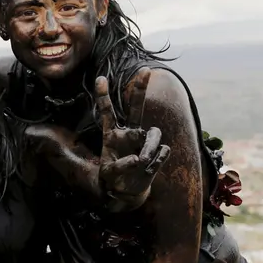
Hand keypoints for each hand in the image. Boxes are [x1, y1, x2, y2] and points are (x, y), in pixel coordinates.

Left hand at [96, 70, 170, 206]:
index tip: (100, 78)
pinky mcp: (158, 153)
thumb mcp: (108, 174)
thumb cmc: (114, 179)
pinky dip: (156, 161)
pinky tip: (149, 169)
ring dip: (149, 148)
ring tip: (142, 161)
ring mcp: (144, 141)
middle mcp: (129, 133)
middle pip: (136, 107)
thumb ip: (120, 166)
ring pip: (154, 133)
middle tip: (145, 70)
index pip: (108, 112)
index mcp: (112, 135)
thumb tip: (138, 158)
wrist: (127, 192)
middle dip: (140, 89)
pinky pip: (162, 151)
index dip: (104, 96)